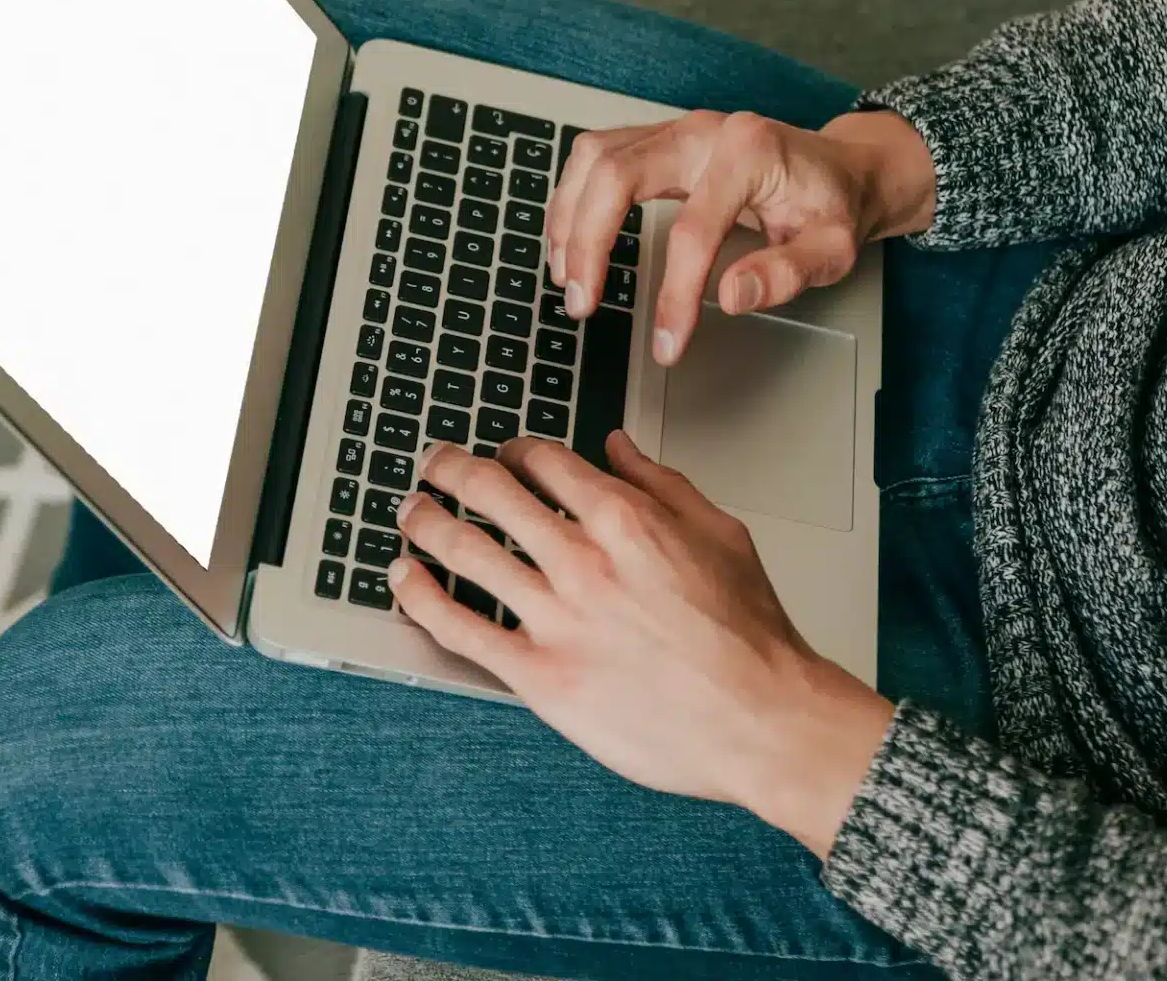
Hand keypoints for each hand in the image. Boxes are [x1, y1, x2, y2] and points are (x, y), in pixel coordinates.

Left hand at [389, 433, 895, 858]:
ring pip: (463, 550)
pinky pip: (458, 628)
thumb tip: (618, 446)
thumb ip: (662, 482)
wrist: (762, 720)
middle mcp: (582, 560)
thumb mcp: (720, 533)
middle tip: (434, 465)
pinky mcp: (538, 676)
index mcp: (625, 517)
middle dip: (450, 469)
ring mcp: (555, 618)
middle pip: (489, 491)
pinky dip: (420, 596)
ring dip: (424, 521)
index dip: (511, 450)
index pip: (543, 460)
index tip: (501, 455)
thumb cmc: (750, 637)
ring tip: (409, 512)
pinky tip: (404, 579)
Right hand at [544, 108, 935, 365]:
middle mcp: (705, 131)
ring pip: (596, 156)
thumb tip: (733, 296)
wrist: (842, 169)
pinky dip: (575, 198)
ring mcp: (679, 129)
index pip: (694, 230)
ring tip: (568, 277)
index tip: (667, 342)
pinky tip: (571, 241)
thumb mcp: (833, 249)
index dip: (675, 293)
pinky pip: (599, 156)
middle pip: (619, 174)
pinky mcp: (662, 139)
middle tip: (583, 303)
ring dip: (570, 216)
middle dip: (590, 242)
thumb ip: (787, 273)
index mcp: (750, 152)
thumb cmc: (834, 206)